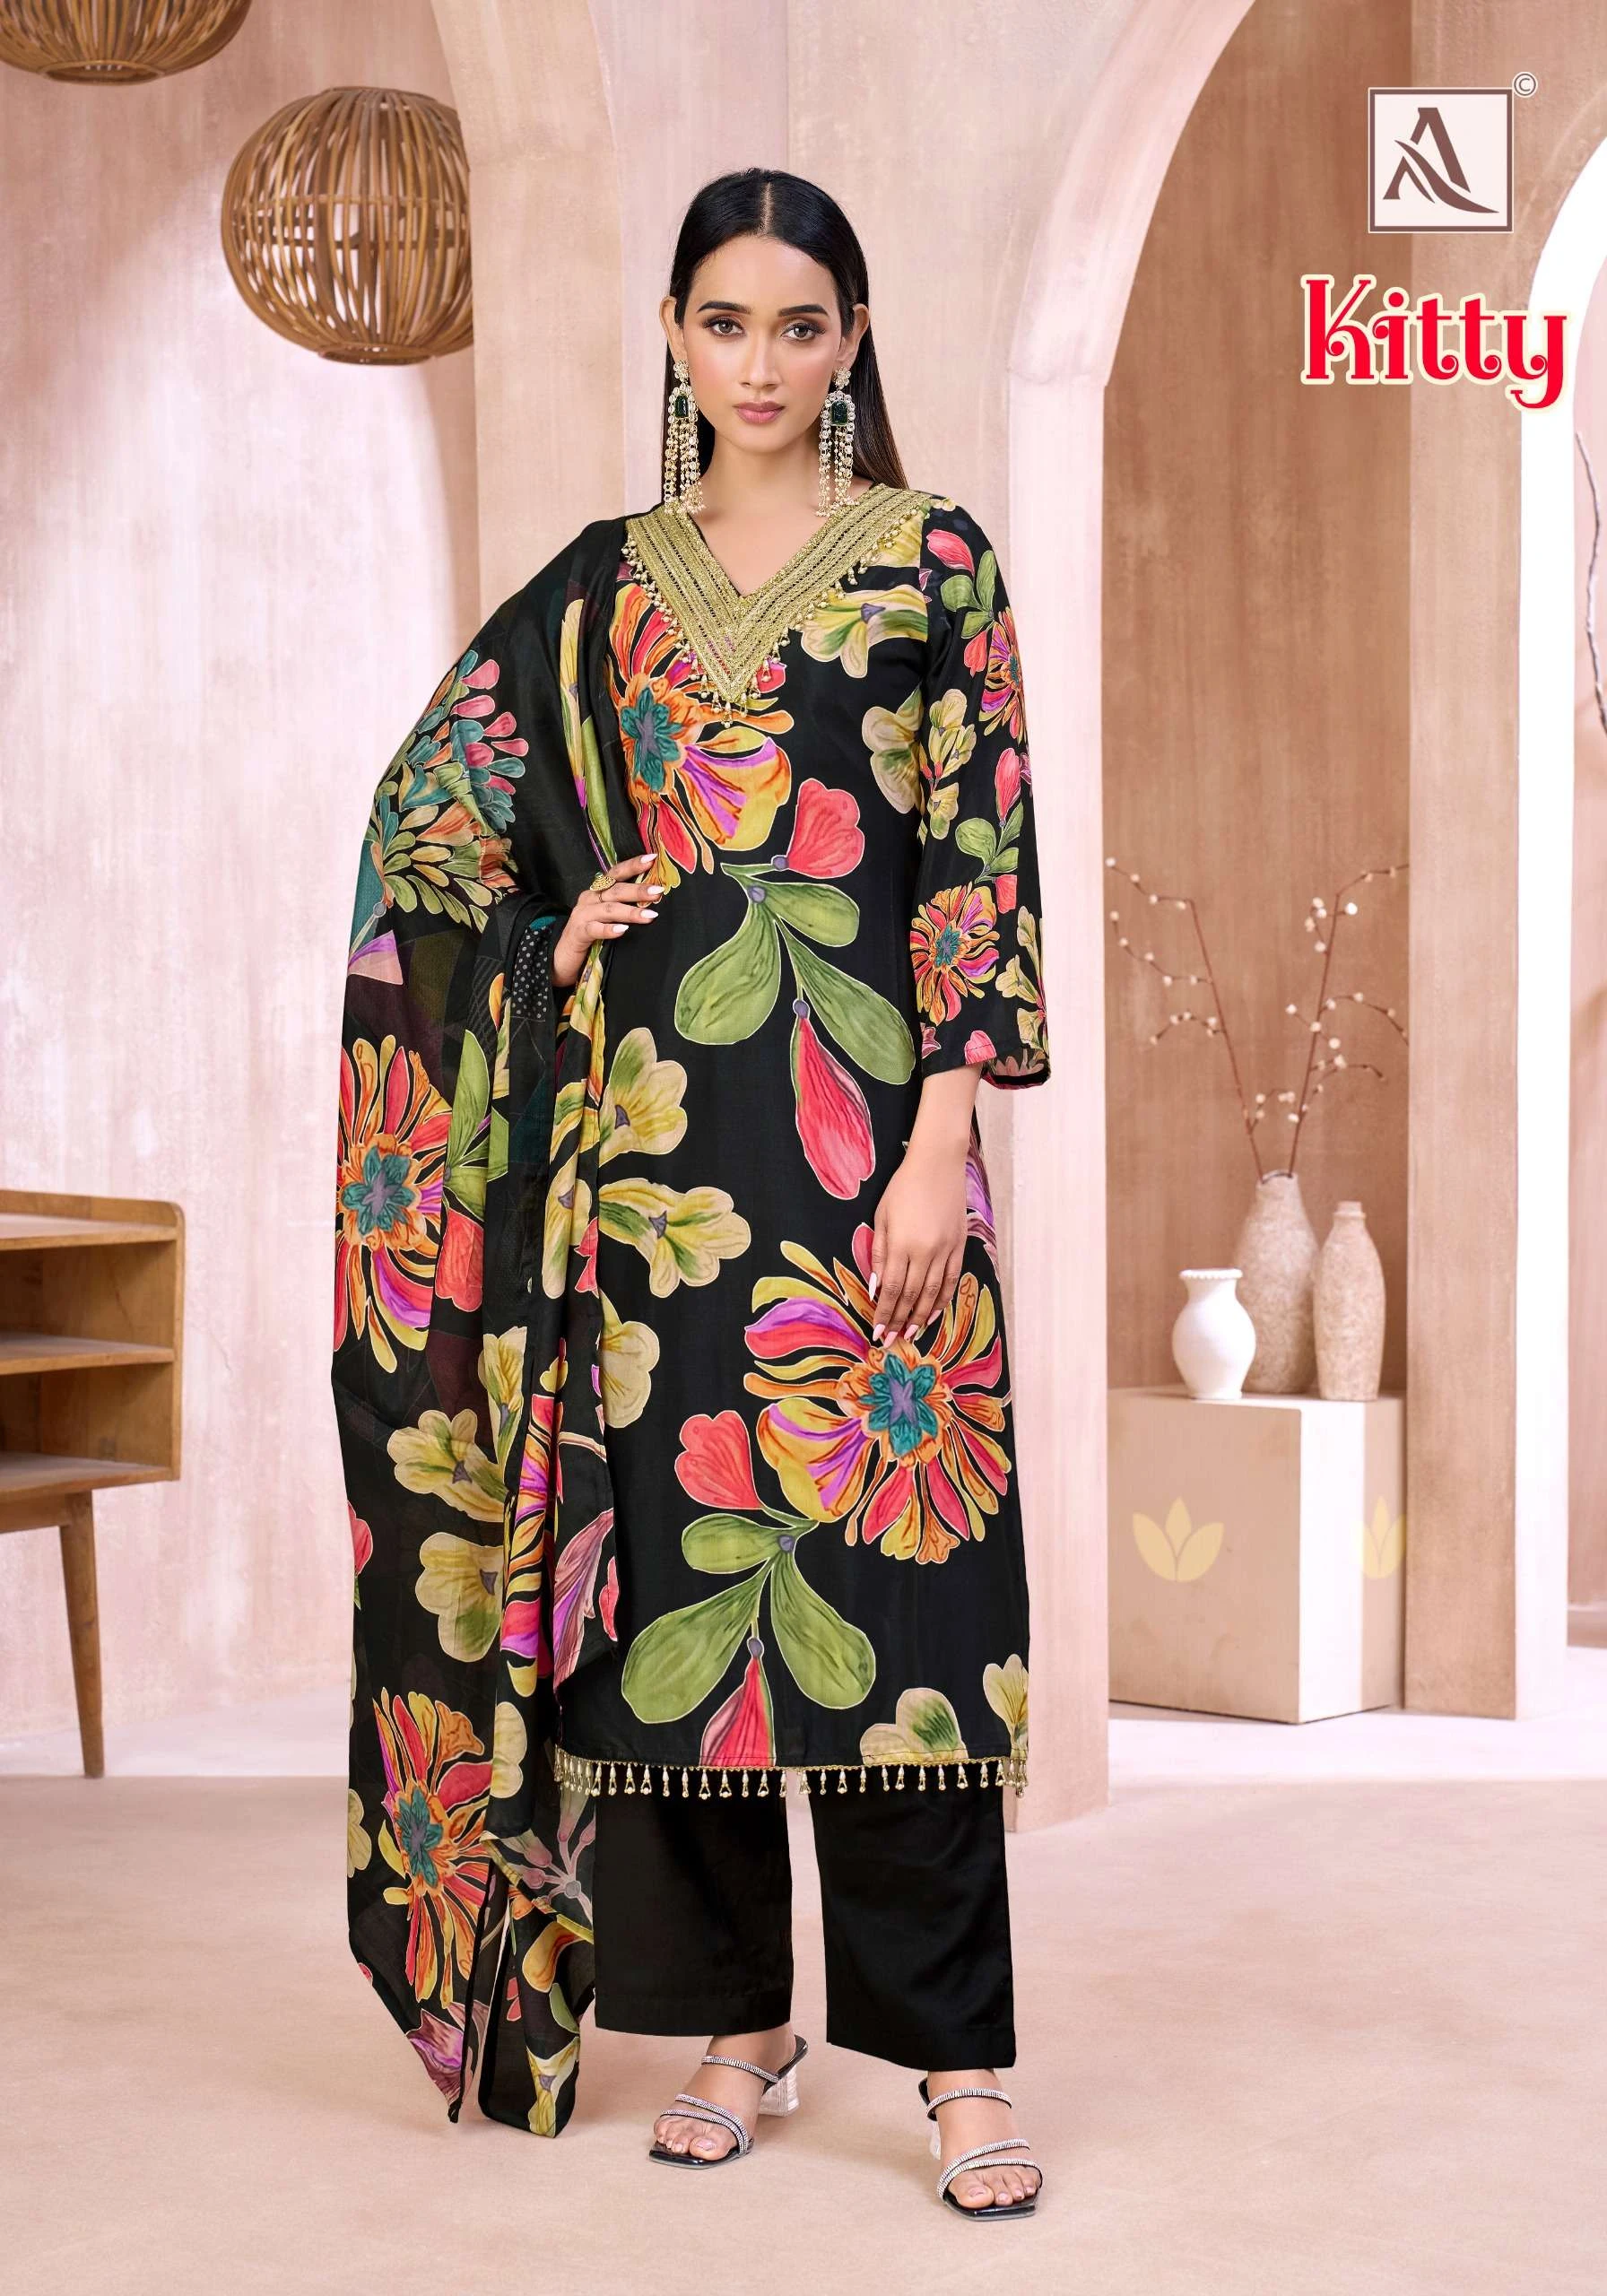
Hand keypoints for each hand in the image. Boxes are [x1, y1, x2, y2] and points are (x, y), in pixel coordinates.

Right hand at [551, 852, 662, 987]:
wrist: (563, 956)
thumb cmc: (591, 935)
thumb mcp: (607, 916)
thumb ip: (624, 906)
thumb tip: (655, 899)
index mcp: (597, 891)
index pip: (616, 873)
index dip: (633, 865)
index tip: (652, 859)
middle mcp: (589, 899)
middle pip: (616, 890)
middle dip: (638, 890)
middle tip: (658, 891)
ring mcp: (582, 915)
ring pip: (609, 909)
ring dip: (630, 912)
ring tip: (650, 916)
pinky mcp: (578, 933)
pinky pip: (594, 929)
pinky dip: (609, 929)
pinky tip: (622, 931)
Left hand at [870, 1134, 968, 1343]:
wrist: (938, 1165)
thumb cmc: (903, 1187)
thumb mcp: (881, 1216)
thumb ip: (878, 1253)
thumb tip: (874, 1287)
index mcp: (901, 1244)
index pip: (890, 1289)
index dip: (884, 1313)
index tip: (877, 1331)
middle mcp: (924, 1252)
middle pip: (910, 1296)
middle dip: (899, 1321)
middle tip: (891, 1341)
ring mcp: (945, 1250)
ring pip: (932, 1293)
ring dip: (920, 1317)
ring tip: (911, 1334)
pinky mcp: (959, 1246)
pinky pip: (951, 1280)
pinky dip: (942, 1300)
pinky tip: (934, 1314)